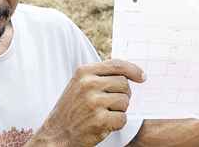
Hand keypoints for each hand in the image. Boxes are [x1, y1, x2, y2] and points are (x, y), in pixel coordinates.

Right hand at [29, 60, 144, 146]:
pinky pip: (123, 118)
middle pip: (124, 84)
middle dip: (123, 94)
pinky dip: (117, 124)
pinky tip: (103, 124)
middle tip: (111, 103)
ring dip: (119, 110)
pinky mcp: (99, 120)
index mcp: (84, 72)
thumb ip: (101, 75)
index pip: (117, 65)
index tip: (142, 77)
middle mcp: (88, 84)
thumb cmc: (72, 108)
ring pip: (125, 101)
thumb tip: (132, 72)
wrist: (56, 133)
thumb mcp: (80, 84)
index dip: (133, 70)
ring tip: (103, 114)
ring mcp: (93, 102)